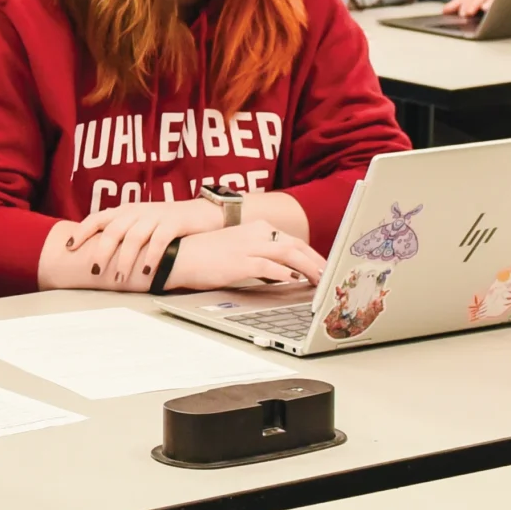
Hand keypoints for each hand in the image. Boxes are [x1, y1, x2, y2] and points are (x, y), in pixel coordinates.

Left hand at [62, 198, 225, 289]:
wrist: (203, 212)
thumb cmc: (167, 223)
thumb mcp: (140, 222)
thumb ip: (121, 232)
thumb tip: (96, 254)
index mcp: (125, 210)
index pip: (97, 218)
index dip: (81, 231)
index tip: (68, 247)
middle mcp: (137, 211)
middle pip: (113, 230)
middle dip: (102, 251)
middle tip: (95, 271)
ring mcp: (156, 215)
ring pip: (134, 237)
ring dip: (125, 259)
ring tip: (119, 278)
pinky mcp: (174, 222)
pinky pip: (160, 240)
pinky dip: (151, 256)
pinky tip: (147, 271)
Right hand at [166, 221, 326, 290]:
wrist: (179, 256)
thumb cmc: (206, 256)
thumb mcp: (238, 249)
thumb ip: (261, 256)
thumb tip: (283, 272)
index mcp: (257, 228)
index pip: (293, 240)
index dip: (312, 254)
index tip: (324, 266)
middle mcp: (257, 233)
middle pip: (296, 245)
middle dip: (317, 261)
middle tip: (331, 275)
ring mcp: (249, 246)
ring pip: (289, 254)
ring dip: (309, 268)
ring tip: (321, 280)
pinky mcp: (241, 261)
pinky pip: (270, 267)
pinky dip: (286, 273)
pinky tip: (296, 281)